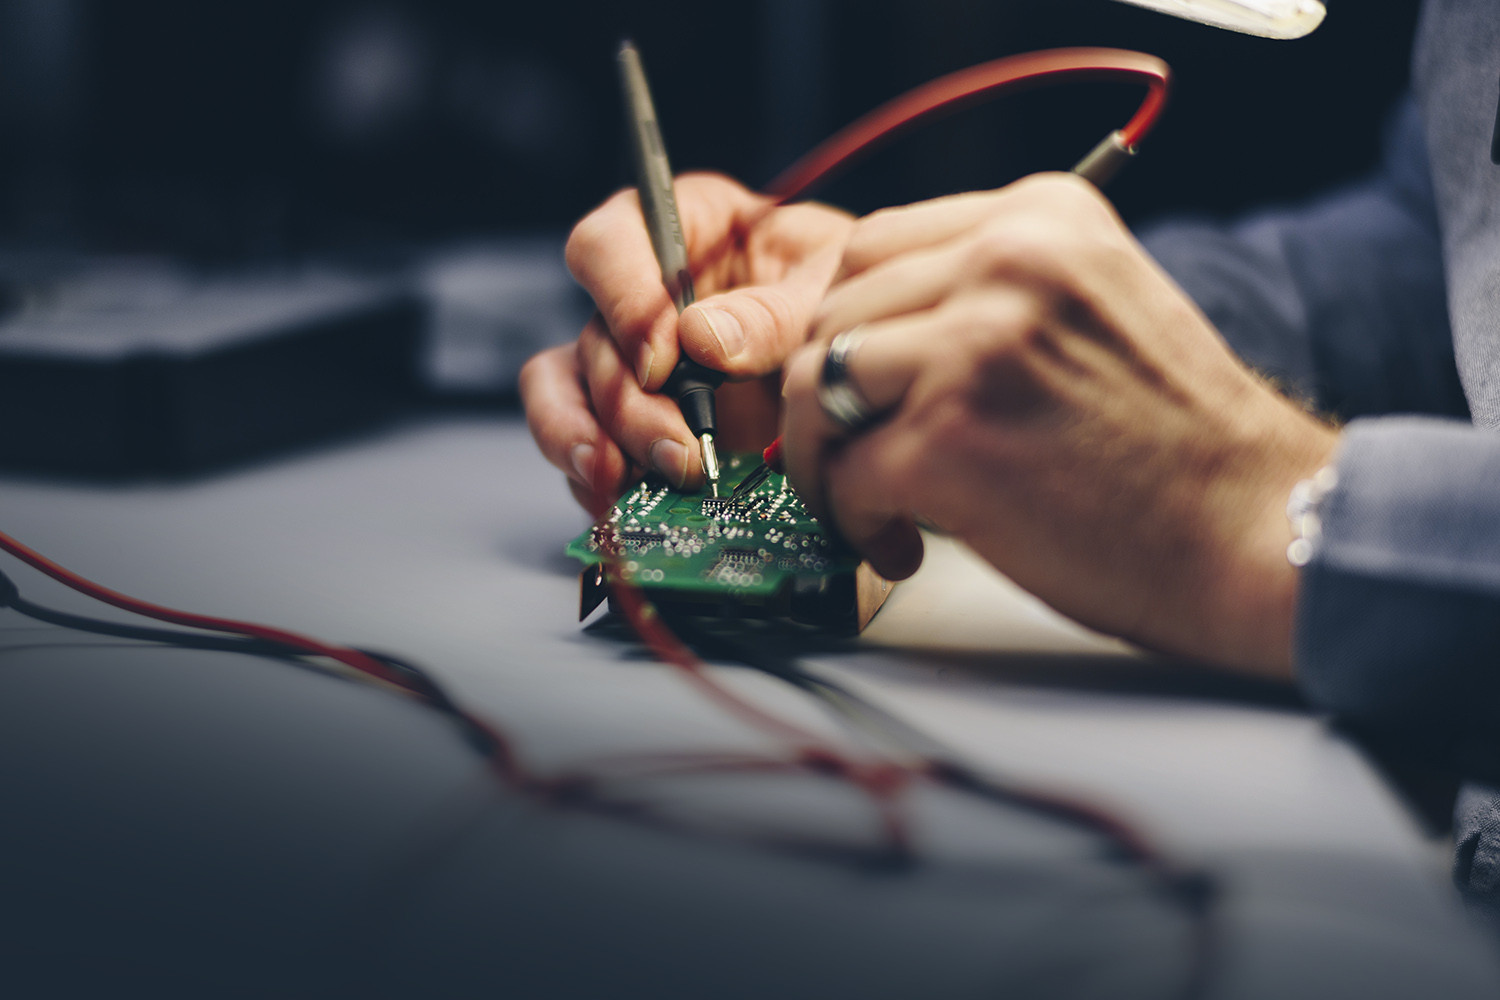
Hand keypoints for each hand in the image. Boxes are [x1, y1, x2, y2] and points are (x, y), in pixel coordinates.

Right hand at [521, 173, 853, 511]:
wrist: (869, 367)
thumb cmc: (851, 297)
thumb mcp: (833, 287)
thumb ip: (775, 312)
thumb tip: (703, 341)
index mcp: (684, 227)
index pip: (610, 244)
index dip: (623, 301)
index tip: (663, 360)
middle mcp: (643, 291)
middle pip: (593, 337)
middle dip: (628, 403)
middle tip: (679, 450)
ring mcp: (632, 360)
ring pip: (566, 393)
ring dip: (588, 443)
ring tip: (623, 486)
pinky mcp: (635, 420)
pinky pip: (583, 444)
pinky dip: (594, 479)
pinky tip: (622, 506)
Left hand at [780, 173, 1337, 675]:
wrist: (1256, 528)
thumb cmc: (1176, 442)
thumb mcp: (1095, 307)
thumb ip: (995, 293)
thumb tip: (867, 334)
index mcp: (1042, 218)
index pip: (874, 245)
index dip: (845, 325)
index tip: (855, 384)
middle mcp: (1005, 262)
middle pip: (832, 313)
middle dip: (824, 396)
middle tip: (848, 456)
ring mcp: (974, 345)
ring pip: (818, 385)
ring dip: (824, 459)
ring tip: (867, 507)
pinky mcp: (951, 436)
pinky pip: (847, 474)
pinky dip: (856, 522)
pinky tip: (903, 547)